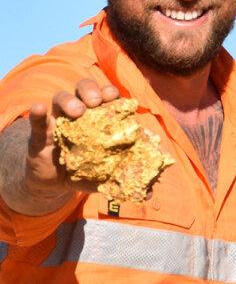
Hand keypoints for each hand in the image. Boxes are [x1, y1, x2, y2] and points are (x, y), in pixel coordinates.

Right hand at [0, 79, 119, 214]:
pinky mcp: (39, 134)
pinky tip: (39, 108)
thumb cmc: (86, 171)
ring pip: (60, 98)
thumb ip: (127, 179)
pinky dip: (37, 113)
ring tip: (78, 111)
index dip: (110, 92)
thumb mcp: (106, 175)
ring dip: (69, 101)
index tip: (115, 98)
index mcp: (98, 118)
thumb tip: (150, 194)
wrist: (56, 183)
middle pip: (84, 89)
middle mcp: (78, 113)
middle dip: (92, 90)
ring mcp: (57, 121)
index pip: (106, 96)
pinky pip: (36, 120)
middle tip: (96, 102)